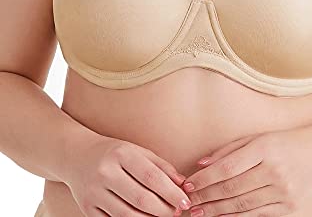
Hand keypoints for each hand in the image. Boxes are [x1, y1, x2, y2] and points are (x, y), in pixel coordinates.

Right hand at [64, 133, 192, 216]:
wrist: (76, 155)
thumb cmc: (113, 152)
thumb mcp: (137, 151)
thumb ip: (160, 166)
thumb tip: (182, 184)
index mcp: (121, 154)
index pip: (152, 177)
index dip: (171, 192)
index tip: (185, 201)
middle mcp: (106, 172)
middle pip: (141, 199)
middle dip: (164, 210)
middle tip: (177, 212)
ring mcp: (94, 192)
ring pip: (128, 215)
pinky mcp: (87, 208)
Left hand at [180, 128, 311, 216]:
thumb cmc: (284, 141)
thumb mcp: (257, 138)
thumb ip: (229, 150)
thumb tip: (201, 164)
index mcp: (264, 148)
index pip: (227, 167)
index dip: (205, 178)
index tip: (187, 183)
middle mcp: (274, 171)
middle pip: (232, 188)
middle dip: (205, 196)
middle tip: (186, 201)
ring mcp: (284, 191)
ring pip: (242, 205)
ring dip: (216, 210)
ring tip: (198, 213)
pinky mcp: (290, 207)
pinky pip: (257, 215)